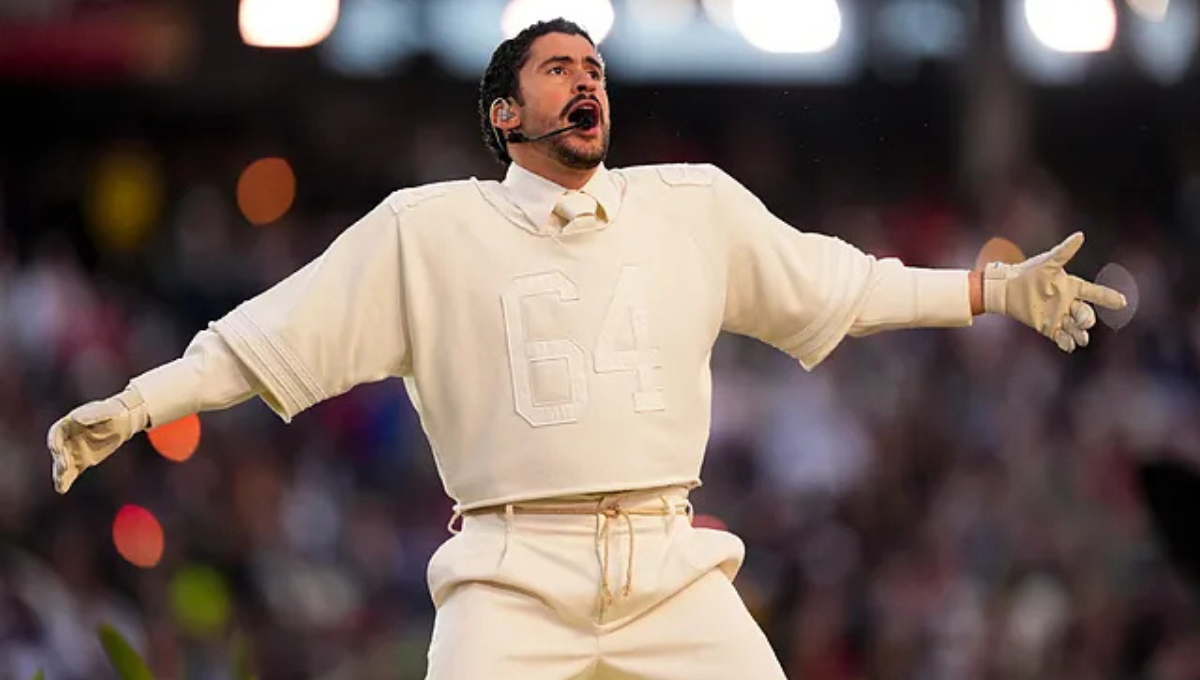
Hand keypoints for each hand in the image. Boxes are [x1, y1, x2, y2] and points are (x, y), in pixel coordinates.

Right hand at [47, 388, 147, 493]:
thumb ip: (92, 414)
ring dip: (60, 474)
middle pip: (59, 450)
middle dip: (60, 460)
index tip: (56, 449)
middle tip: (64, 468)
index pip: (56, 433)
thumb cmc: (112, 412)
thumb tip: (77, 419)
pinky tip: (62, 489)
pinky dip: (67, 480)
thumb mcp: (105, 410)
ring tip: (60, 484)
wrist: (122, 420)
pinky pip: (72, 471)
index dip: (54, 441)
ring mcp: (73, 450)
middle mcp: (67, 438)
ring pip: (63, 463)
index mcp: (69, 424)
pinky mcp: (82, 461)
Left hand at [983, 232, 1126, 351]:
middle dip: (1087, 319)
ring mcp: (1058, 316)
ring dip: (1080, 334)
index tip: (1122, 302)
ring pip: (1075, 328)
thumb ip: (1064, 252)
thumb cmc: (1028, 272)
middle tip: (1084, 323)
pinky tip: (1069, 346)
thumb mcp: (1047, 262)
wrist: (1007, 287)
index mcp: (1071, 287)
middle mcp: (1068, 303)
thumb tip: (1080, 235)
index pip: (1094, 293)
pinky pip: (1061, 337)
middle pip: (1085, 314)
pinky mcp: (1047, 327)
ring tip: (1080, 338)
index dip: (1108, 297)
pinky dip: (1066, 343)